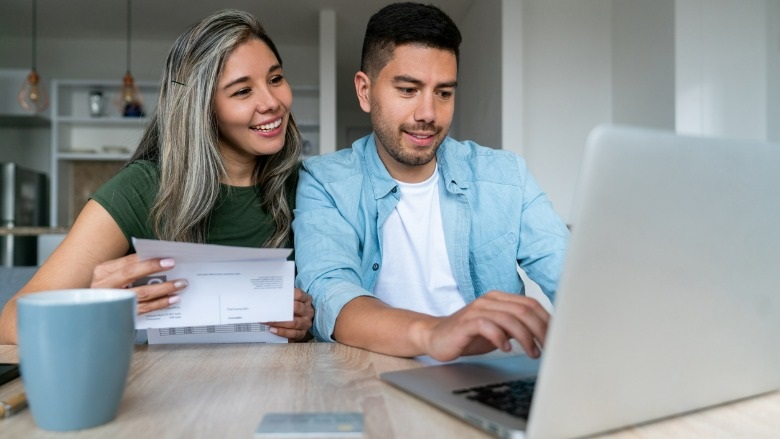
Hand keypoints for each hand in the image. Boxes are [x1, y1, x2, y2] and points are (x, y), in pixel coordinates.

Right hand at [90, 254, 187, 313]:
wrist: (95, 312)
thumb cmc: (110, 289)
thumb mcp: (114, 275)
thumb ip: (131, 267)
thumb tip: (158, 260)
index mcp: (104, 272)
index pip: (128, 261)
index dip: (148, 260)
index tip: (168, 259)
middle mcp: (105, 286)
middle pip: (131, 274)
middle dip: (154, 269)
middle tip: (173, 266)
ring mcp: (113, 301)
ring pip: (141, 293)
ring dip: (163, 288)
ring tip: (179, 284)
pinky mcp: (122, 314)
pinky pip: (144, 308)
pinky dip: (160, 303)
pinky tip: (172, 299)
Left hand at [263, 288, 313, 341]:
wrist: (299, 323)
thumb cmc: (291, 309)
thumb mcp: (291, 301)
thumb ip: (283, 297)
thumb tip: (269, 295)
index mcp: (306, 300)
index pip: (299, 294)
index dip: (289, 294)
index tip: (276, 295)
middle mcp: (308, 311)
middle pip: (297, 308)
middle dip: (282, 309)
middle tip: (269, 310)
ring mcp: (306, 323)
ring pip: (294, 323)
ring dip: (279, 323)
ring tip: (268, 322)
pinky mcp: (303, 333)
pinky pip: (293, 333)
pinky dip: (282, 332)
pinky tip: (273, 330)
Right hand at [419, 291, 549, 361]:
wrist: (435, 336)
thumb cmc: (468, 335)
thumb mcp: (498, 330)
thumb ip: (516, 327)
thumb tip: (544, 335)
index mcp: (499, 299)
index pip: (530, 304)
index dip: (546, 320)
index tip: (556, 336)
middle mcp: (489, 300)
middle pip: (524, 310)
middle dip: (541, 330)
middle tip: (549, 347)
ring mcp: (477, 309)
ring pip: (509, 318)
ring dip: (525, 337)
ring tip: (532, 353)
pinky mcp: (466, 322)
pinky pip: (488, 326)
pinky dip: (500, 338)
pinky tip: (506, 349)